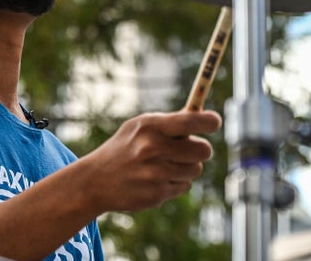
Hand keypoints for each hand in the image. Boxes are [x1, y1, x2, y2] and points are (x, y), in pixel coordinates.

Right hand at [77, 109, 221, 212]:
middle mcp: (153, 149)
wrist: (95, 180)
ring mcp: (156, 173)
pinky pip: (184, 186)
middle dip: (200, 149)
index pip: (191, 121)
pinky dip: (175, 182)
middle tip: (189, 148)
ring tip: (165, 164)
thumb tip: (202, 117)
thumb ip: (169, 122)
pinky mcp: (157, 194)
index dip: (209, 121)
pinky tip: (156, 179)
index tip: (214, 121)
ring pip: (196, 169)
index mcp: (150, 127)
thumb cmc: (123, 148)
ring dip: (187, 167)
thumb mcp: (139, 127)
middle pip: (203, 150)